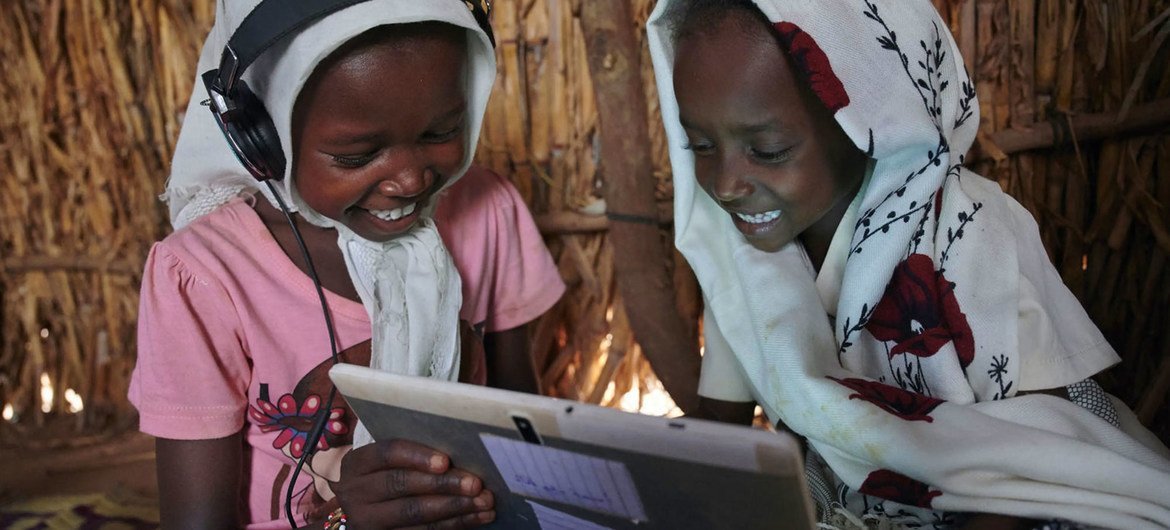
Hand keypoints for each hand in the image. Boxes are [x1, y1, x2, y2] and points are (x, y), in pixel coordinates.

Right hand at [334, 439, 494, 528]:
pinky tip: (475, 518)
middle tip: (476, 484)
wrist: (368, 510)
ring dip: (455, 509)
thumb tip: (462, 453)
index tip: (446, 461)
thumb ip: (415, 455)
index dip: (418, 456)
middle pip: (402, 485)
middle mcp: (355, 493)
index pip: (388, 454)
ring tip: (484, 503)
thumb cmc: (388, 475)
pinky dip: (453, 525)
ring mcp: (367, 521)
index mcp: (357, 464)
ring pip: (414, 514)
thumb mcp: (388, 463)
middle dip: (443, 485)